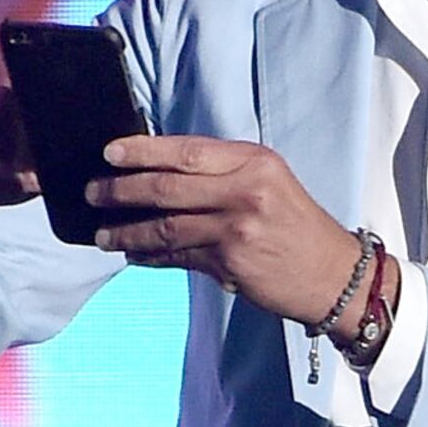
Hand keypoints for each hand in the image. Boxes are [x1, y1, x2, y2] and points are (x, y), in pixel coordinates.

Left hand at [89, 135, 363, 322]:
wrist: (334, 275)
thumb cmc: (297, 227)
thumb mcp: (269, 182)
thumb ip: (222, 174)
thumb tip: (161, 172)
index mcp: (254, 162)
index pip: (187, 150)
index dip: (143, 151)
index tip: (110, 153)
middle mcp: (245, 190)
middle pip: (168, 187)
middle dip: (122, 190)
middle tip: (93, 193)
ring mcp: (236, 229)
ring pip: (166, 226)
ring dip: (127, 231)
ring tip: (103, 234)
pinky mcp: (230, 264)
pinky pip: (178, 257)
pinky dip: (150, 257)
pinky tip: (133, 255)